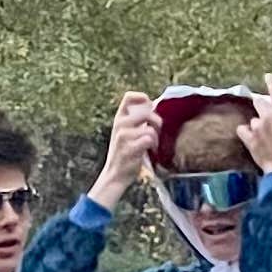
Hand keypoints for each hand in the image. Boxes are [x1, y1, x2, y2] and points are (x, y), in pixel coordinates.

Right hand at [87, 92, 157, 207]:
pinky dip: (153, 145)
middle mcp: (120, 124)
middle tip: (157, 131)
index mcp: (119, 118)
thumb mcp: (127, 132)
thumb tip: (154, 107)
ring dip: (156, 138)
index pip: (129, 97)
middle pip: (146, 112)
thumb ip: (137, 120)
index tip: (150, 106)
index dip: (142, 97)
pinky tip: (150, 151)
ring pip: (150, 129)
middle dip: (157, 121)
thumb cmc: (125, 153)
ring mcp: (123, 136)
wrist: (114, 174)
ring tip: (153, 145)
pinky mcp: (130, 148)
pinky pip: (149, 139)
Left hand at [242, 73, 271, 180]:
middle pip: (259, 102)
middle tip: (267, 117)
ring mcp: (257, 127)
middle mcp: (268, 116)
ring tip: (265, 138)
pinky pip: (243, 129)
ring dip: (257, 125)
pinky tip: (252, 139)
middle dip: (262, 106)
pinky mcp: (249, 138)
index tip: (268, 76)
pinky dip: (246, 133)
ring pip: (253, 119)